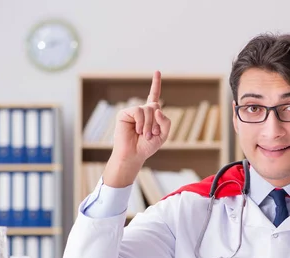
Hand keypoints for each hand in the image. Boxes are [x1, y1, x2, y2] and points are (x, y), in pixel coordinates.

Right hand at [104, 71, 170, 186]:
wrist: (134, 155)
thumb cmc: (147, 146)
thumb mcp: (163, 135)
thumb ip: (165, 122)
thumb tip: (157, 109)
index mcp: (151, 114)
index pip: (154, 96)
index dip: (155, 84)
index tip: (157, 71)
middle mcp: (142, 110)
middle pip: (155, 107)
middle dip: (156, 122)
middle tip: (152, 134)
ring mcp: (133, 111)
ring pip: (148, 110)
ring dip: (149, 124)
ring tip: (145, 135)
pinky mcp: (124, 113)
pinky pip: (138, 111)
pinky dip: (141, 122)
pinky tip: (138, 130)